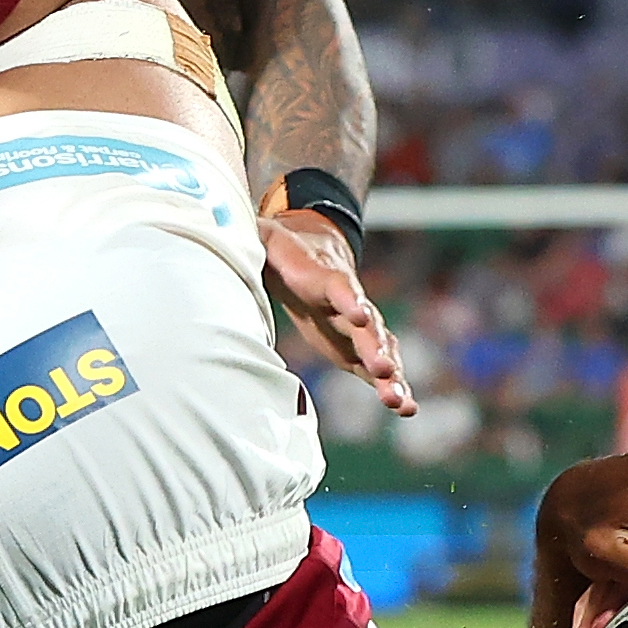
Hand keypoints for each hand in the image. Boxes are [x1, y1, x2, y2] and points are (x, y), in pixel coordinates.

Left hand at [261, 203, 407, 413]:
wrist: (317, 250)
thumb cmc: (284, 248)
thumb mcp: (265, 237)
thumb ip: (251, 234)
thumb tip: (220, 219)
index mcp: (324, 276)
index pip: (338, 287)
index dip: (348, 301)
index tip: (358, 317)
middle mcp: (350, 302)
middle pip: (367, 326)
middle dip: (375, 349)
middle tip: (384, 371)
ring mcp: (358, 327)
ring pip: (379, 350)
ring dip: (390, 376)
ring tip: (401, 403)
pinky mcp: (358, 347)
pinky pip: (378, 368)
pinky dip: (394, 386)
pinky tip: (407, 409)